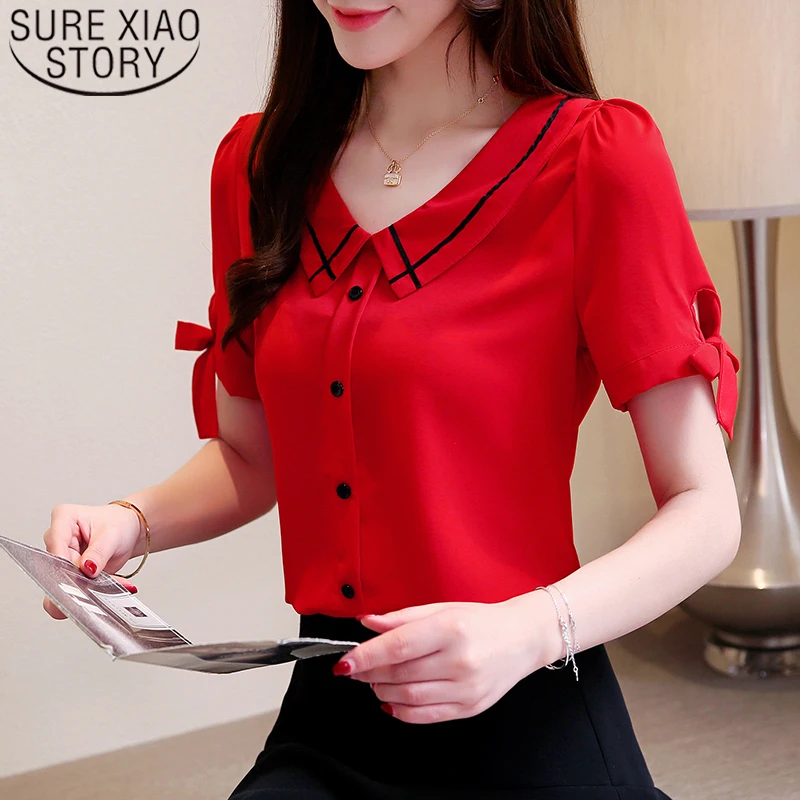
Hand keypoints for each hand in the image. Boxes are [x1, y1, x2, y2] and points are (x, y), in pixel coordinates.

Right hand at [41, 503, 143, 618]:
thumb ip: (99, 553)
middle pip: (56, 564)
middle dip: (76, 577)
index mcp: (64, 517)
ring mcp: (62, 554)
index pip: (56, 542)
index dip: (63, 561)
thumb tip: (87, 569)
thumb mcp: (113, 535)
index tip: (76, 575)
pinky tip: (106, 587)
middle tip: (93, 585)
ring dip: (85, 585)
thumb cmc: (120, 523)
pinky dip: (91, 588)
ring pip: (64, 578)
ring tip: (107, 584)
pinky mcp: (69, 569)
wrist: (130, 531)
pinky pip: (74, 585)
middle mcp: (58, 536)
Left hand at [336, 592, 562, 723]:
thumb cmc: (481, 620)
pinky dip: (400, 712)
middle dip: (369, 674)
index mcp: (450, 629)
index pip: (397, 646)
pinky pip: (426, 716)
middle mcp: (460, 660)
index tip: (344, 662)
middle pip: (399, 674)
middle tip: (356, 668)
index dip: (365, 656)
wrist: (523, 639)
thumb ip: (402, 617)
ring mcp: (466, 688)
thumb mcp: (442, 609)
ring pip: (408, 698)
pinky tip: (390, 701)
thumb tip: (367, 623)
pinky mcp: (470, 708)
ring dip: (381, 691)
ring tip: (374, 680)